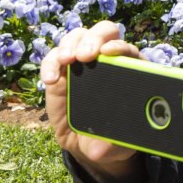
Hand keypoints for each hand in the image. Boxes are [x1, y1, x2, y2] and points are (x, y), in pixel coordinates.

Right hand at [40, 21, 142, 175]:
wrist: (92, 143)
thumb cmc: (113, 138)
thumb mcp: (116, 145)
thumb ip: (112, 145)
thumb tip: (102, 149)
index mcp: (132, 71)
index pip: (130, 50)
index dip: (121, 48)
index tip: (110, 53)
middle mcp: (108, 60)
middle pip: (105, 33)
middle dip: (95, 39)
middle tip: (85, 56)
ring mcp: (84, 63)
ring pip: (79, 37)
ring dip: (72, 44)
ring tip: (67, 61)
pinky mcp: (62, 71)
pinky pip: (54, 57)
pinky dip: (50, 63)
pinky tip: (50, 79)